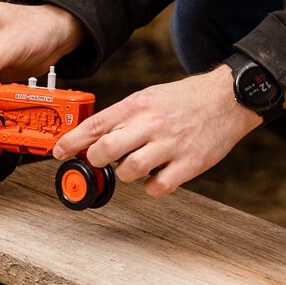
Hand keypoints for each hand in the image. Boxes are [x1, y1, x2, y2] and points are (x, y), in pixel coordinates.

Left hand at [53, 65, 260, 197]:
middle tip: (99, 161)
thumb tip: (95, 138)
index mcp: (139, 104)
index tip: (59, 152)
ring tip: (136, 165)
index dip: (73, 142)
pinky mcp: (189, 164)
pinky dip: (152, 187)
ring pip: (130, 170)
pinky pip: (159, 187)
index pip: (97, 124)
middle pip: (107, 149)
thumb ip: (124, 117)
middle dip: (96, 160)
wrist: (226, 98)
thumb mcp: (150, 97)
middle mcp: (152, 123)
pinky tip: (157, 177)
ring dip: (126, 173)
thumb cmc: (184, 99)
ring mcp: (171, 145)